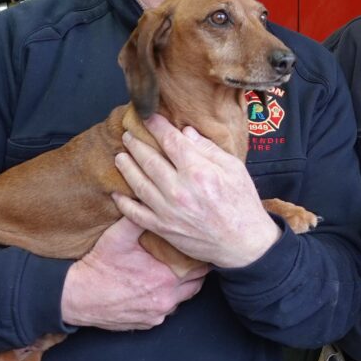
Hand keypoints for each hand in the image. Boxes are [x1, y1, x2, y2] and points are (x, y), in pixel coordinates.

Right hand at [61, 217, 209, 329]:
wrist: (75, 296)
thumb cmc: (98, 266)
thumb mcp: (118, 236)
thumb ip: (138, 218)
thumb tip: (147, 199)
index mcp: (165, 277)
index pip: (199, 268)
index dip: (200, 258)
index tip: (197, 249)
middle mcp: (166, 299)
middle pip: (195, 286)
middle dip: (194, 273)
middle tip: (189, 261)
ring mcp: (157, 314)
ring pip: (181, 300)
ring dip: (180, 289)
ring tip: (174, 274)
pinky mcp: (147, 324)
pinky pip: (164, 313)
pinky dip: (164, 302)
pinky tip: (155, 290)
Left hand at [110, 114, 280, 268]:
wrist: (243, 243)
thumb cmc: (242, 204)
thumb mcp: (234, 169)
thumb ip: (208, 149)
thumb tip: (185, 132)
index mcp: (199, 172)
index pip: (170, 141)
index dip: (157, 126)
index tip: (148, 116)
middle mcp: (180, 190)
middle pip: (149, 160)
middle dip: (136, 144)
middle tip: (128, 134)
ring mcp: (168, 211)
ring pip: (138, 183)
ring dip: (126, 167)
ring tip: (120, 156)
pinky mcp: (163, 228)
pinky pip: (135, 214)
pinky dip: (124, 202)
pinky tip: (117, 193)